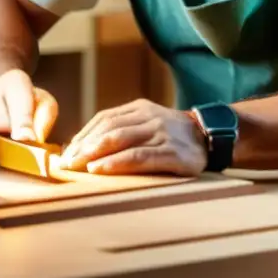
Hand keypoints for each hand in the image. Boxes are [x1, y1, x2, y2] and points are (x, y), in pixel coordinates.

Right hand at [0, 69, 57, 161]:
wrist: (4, 94)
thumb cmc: (29, 104)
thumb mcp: (45, 107)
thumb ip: (42, 121)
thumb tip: (28, 138)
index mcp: (15, 80)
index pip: (18, 103)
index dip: (22, 123)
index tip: (25, 139)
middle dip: (6, 139)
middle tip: (14, 150)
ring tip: (2, 153)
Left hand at [58, 98, 207, 175]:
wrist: (212, 138)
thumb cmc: (173, 136)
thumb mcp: (149, 124)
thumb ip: (124, 130)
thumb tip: (86, 148)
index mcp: (140, 108)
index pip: (104, 118)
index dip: (83, 135)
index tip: (66, 152)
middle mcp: (149, 117)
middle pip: (109, 128)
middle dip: (83, 146)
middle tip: (65, 162)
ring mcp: (161, 133)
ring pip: (121, 140)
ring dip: (94, 153)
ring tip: (77, 166)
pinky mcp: (171, 152)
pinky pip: (138, 156)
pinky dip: (116, 163)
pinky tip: (100, 169)